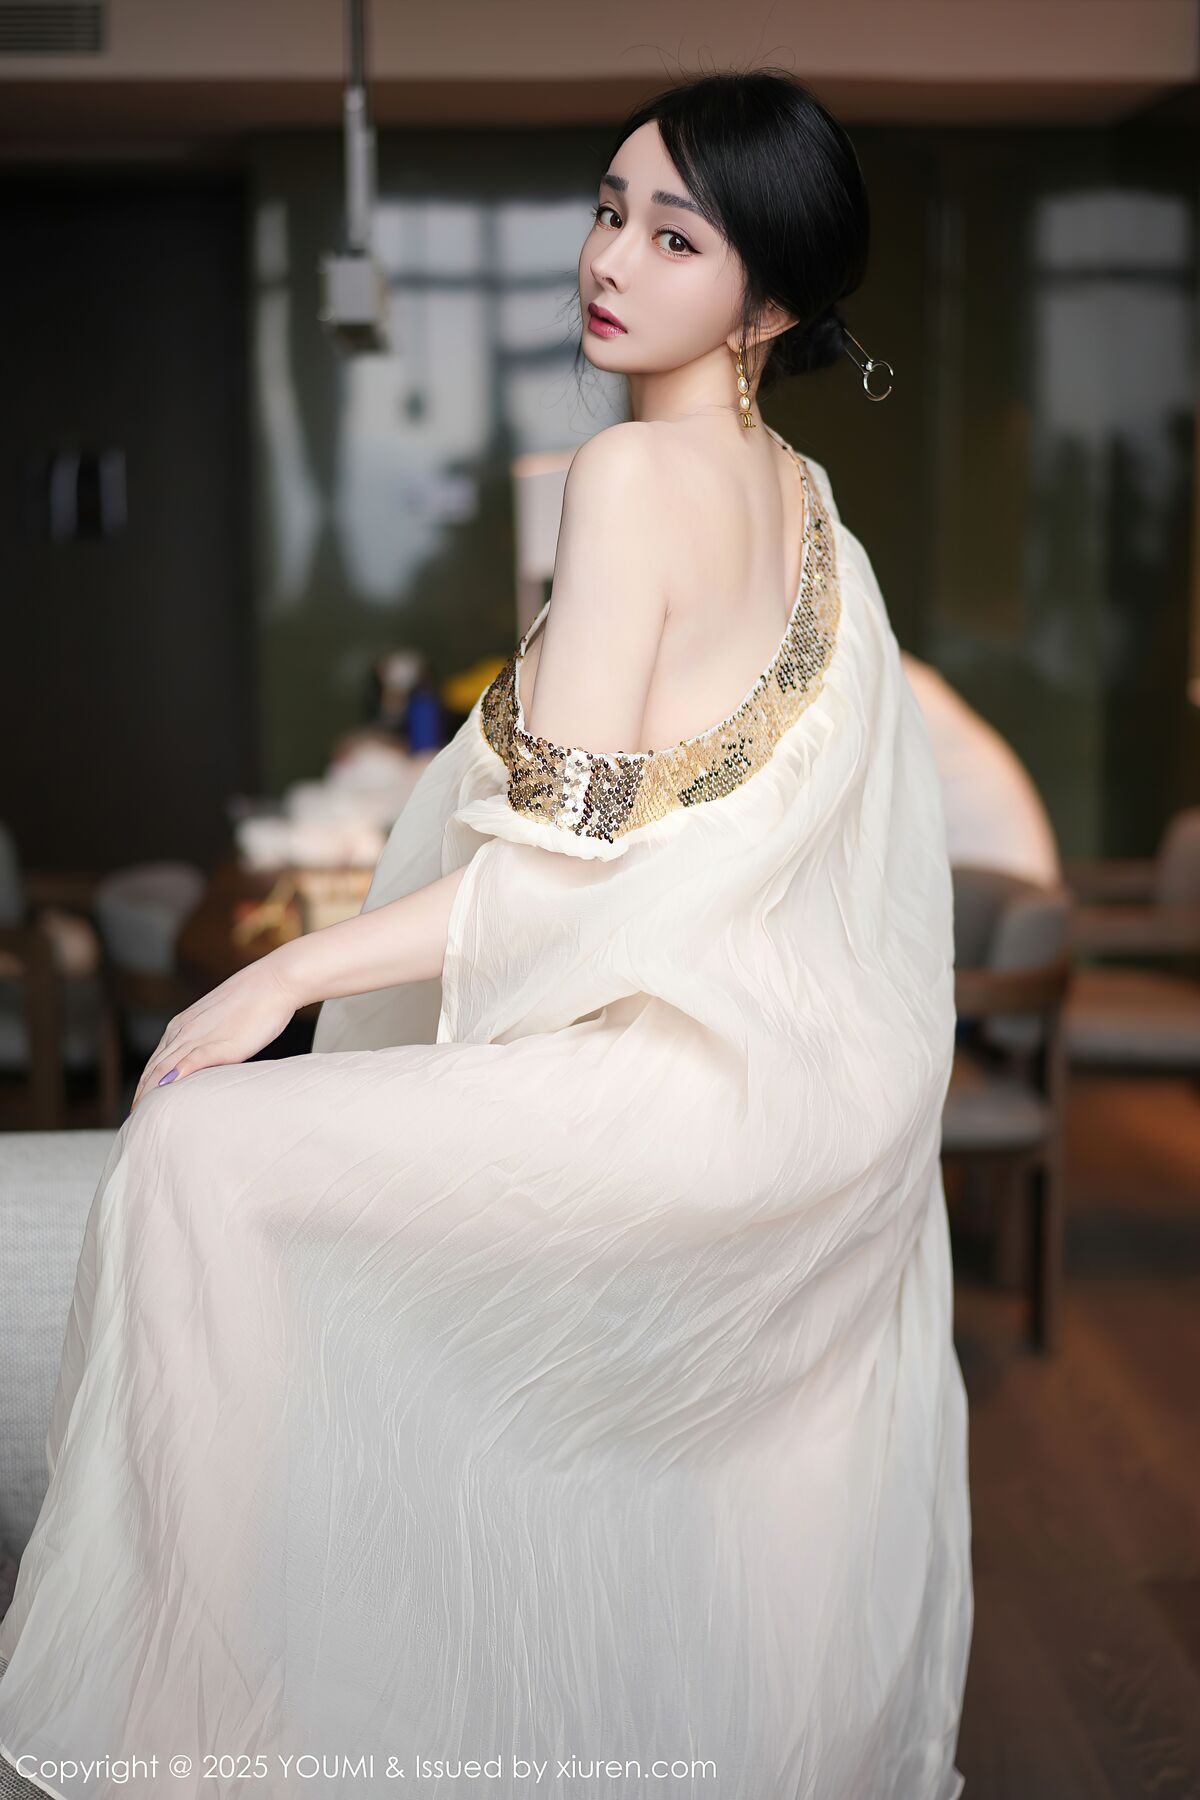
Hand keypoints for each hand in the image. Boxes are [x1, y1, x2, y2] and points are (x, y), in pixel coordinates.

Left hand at [129, 956, 298, 1113]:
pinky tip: (166, 1092)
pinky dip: (174, 1078)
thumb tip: (206, 1061)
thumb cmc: (256, 1001)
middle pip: (152, 1068)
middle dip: (140, 1094)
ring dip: (149, 1093)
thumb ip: (209, 1040)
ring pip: (162, 1068)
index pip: (155, 1061)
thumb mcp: (222, 1023)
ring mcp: (198, 1036)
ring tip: (141, 1115)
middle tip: (131, 1118)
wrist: (275, 982)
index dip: (144, 1084)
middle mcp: (183, 1030)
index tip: (139, 1104)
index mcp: (183, 1025)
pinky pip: (189, 1062)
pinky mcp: (218, 1043)